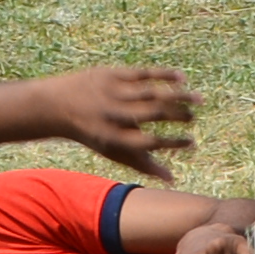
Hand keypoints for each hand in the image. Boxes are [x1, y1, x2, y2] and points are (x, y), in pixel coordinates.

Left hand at [41, 65, 198, 176]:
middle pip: (154, 115)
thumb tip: (172, 179)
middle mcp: (114, 116)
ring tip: (199, 100)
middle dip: (180, 116)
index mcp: (113, 138)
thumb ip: (143, 165)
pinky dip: (165, 75)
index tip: (192, 143)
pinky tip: (182, 78)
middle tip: (195, 118)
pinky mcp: (112, 75)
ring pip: (152, 93)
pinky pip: (144, 74)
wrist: (55, 106)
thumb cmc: (93, 133)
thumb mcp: (112, 151)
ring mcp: (113, 93)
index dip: (174, 144)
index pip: (150, 143)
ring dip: (179, 96)